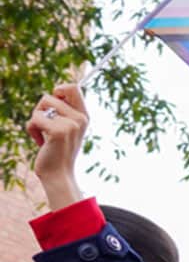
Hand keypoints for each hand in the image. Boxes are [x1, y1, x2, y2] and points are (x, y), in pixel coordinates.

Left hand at [27, 84, 86, 210]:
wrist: (58, 175)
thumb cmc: (57, 151)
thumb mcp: (65, 128)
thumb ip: (63, 111)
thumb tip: (57, 89)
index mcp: (84, 116)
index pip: (73, 87)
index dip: (58, 90)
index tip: (52, 107)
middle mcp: (81, 118)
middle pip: (52, 93)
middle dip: (41, 107)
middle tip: (45, 124)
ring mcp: (71, 124)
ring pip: (43, 104)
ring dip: (35, 119)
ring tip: (42, 134)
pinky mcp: (59, 131)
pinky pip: (36, 118)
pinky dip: (32, 129)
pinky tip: (40, 142)